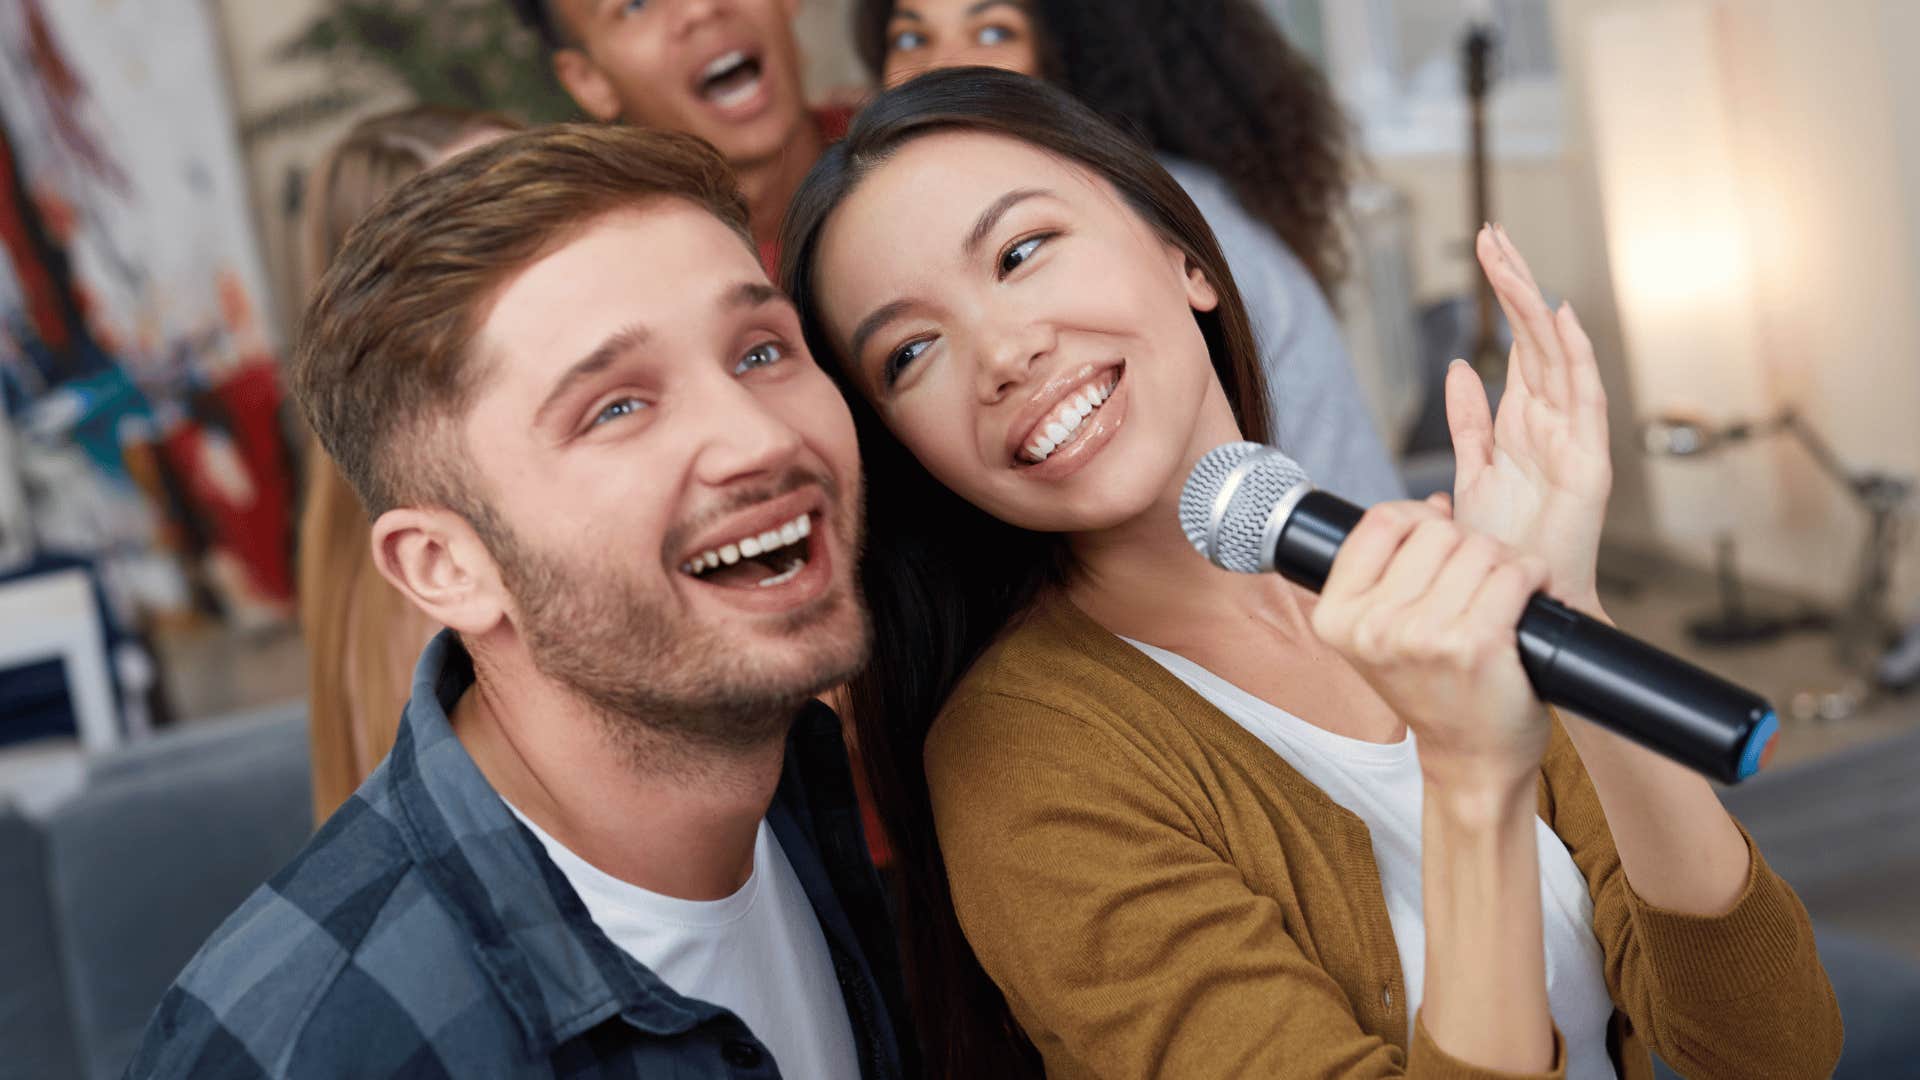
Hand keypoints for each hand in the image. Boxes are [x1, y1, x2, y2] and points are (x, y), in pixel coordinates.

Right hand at [1310, 498, 1552, 795]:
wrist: (1471, 759)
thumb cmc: (1434, 691)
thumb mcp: (1381, 633)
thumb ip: (1392, 568)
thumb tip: (1436, 506)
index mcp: (1337, 617)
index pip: (1380, 521)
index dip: (1418, 518)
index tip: (1437, 545)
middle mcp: (1373, 627)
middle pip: (1436, 530)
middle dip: (1467, 544)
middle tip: (1474, 583)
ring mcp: (1422, 636)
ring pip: (1480, 547)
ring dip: (1504, 562)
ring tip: (1500, 596)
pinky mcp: (1475, 644)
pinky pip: (1515, 572)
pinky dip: (1533, 577)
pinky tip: (1528, 598)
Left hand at [1447, 225, 1611, 611]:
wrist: (1524, 605)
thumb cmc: (1504, 548)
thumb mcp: (1472, 474)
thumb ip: (1468, 422)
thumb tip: (1461, 371)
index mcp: (1524, 422)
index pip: (1516, 344)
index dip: (1502, 297)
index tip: (1485, 251)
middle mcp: (1552, 422)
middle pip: (1535, 337)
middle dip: (1513, 283)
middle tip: (1491, 233)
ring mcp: (1573, 439)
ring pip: (1556, 354)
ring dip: (1532, 304)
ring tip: (1509, 257)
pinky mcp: (1589, 464)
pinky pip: (1585, 399)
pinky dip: (1575, 356)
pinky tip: (1560, 316)